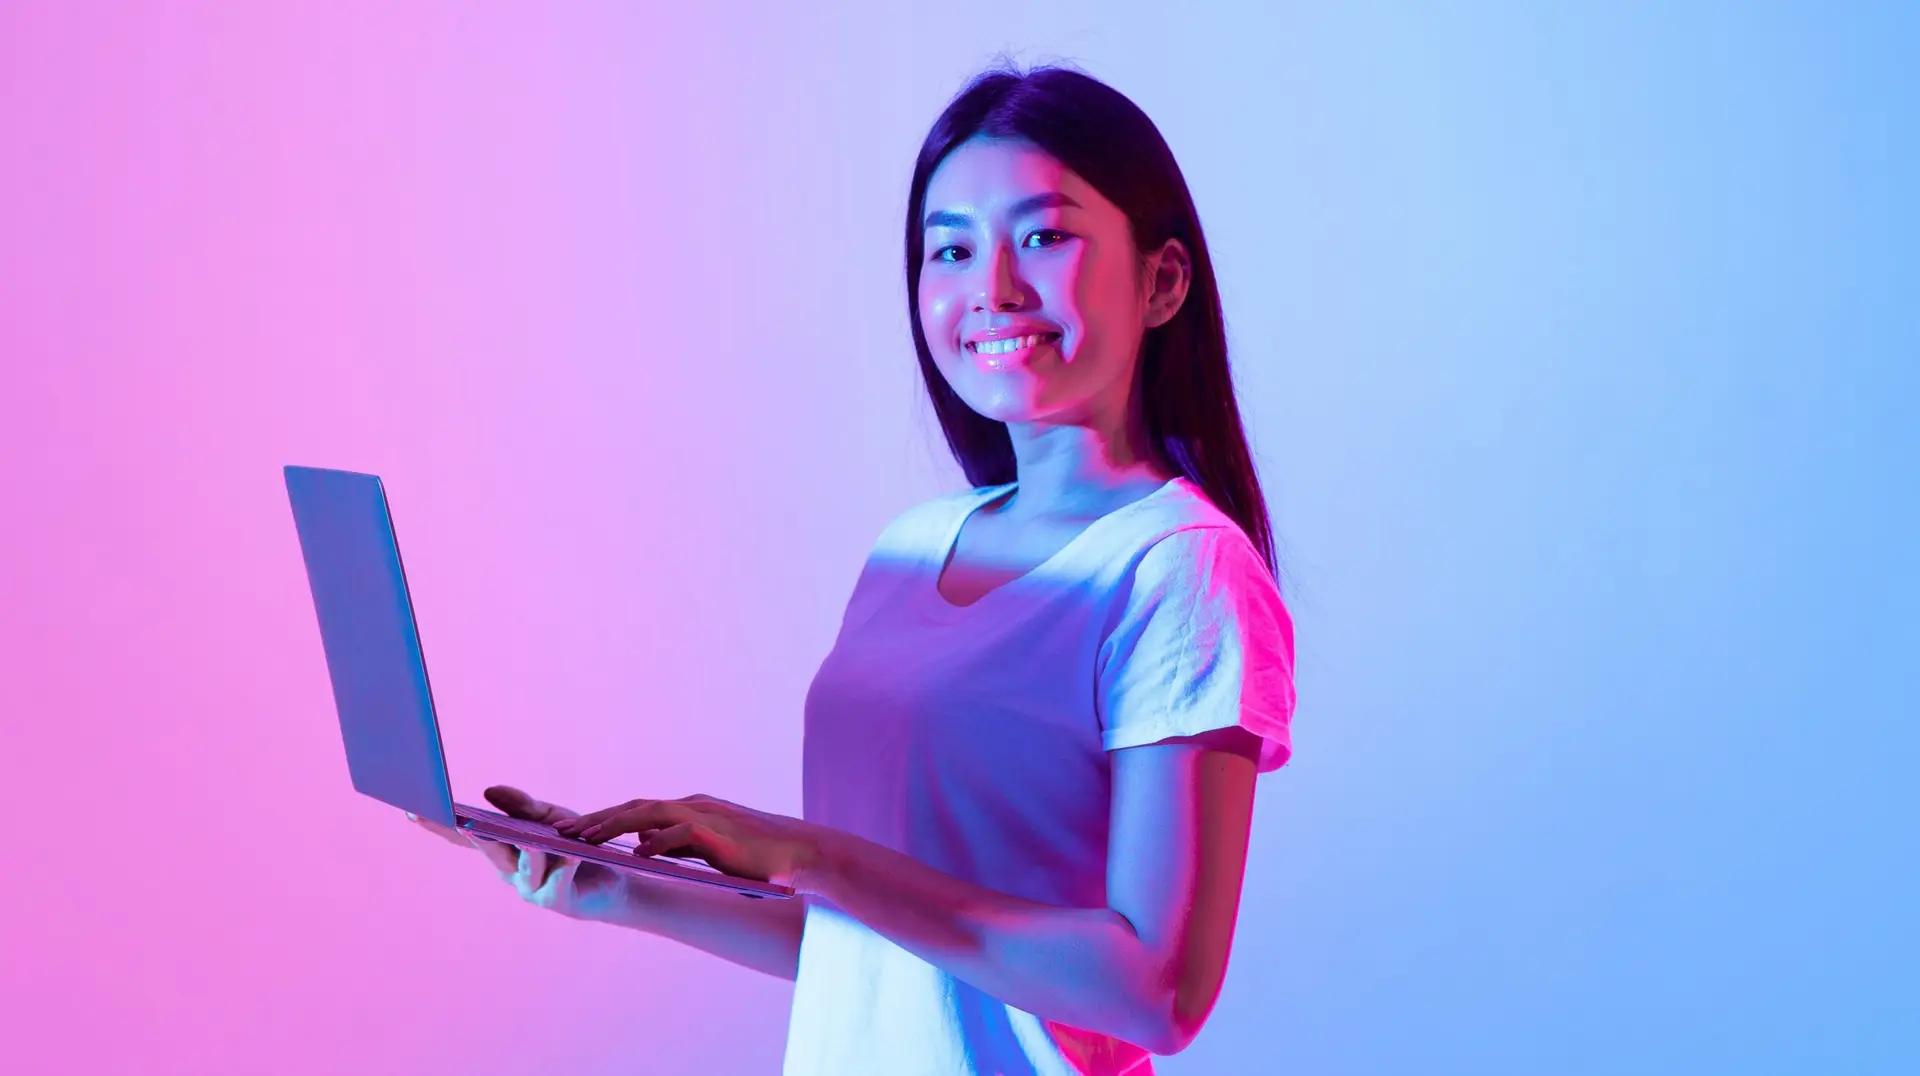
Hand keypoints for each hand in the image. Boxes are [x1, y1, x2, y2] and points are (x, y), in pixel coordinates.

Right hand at [407, 785, 634, 922]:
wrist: (614, 881)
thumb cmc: (576, 846)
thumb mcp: (551, 819)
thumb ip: (523, 807)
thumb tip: (488, 790)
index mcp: (503, 849)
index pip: (467, 835)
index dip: (441, 825)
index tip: (414, 809)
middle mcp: (510, 871)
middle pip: (489, 850)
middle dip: (473, 836)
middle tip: (460, 822)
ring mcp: (531, 888)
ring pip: (524, 868)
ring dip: (525, 853)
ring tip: (529, 840)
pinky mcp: (558, 900)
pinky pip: (558, 883)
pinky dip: (563, 869)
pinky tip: (571, 856)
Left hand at [555, 794, 826, 889]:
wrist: (800, 855)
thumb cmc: (759, 857)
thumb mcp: (710, 849)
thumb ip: (681, 844)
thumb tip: (646, 846)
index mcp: (691, 810)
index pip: (639, 811)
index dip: (605, 819)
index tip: (576, 831)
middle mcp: (694, 806)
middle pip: (635, 807)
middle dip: (597, 818)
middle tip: (565, 831)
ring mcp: (706, 816)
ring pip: (649, 813)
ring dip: (613, 824)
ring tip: (585, 838)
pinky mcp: (719, 832)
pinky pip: (681, 833)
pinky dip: (658, 840)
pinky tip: (638, 853)